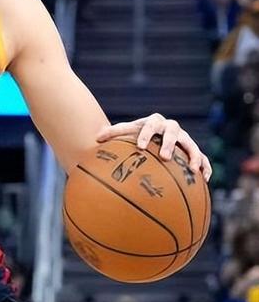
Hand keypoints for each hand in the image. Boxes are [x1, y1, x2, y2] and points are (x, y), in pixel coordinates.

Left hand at [96, 113, 211, 180]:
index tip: (140, 147)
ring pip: (192, 145)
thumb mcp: (126, 133)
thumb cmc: (137, 135)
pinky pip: (203, 158)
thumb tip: (96, 137)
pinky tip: (204, 180)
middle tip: (164, 156)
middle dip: (169, 143)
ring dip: (193, 156)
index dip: (145, 135)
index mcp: (154, 122)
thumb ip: (114, 133)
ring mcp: (184, 139)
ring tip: (192, 170)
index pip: (150, 126)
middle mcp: (172, 128)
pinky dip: (205, 167)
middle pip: (173, 133)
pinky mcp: (192, 151)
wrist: (154, 135)